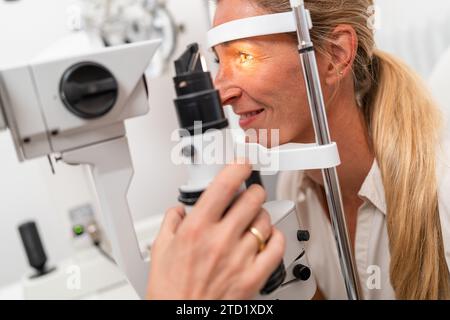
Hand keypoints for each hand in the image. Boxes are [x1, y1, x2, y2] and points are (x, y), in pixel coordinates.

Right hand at [146, 162, 284, 298]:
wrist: (181, 319)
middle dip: (251, 191)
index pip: (224, 185)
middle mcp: (220, 239)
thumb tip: (177, 210)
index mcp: (197, 228)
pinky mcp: (253, 275)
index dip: (237, 167)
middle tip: (247, 194)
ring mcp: (240, 257)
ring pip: (265, 219)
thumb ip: (170, 222)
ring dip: (261, 214)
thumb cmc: (171, 290)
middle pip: (251, 198)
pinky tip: (267, 236)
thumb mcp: (160, 249)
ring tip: (252, 220)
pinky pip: (276, 246)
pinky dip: (275, 236)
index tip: (243, 163)